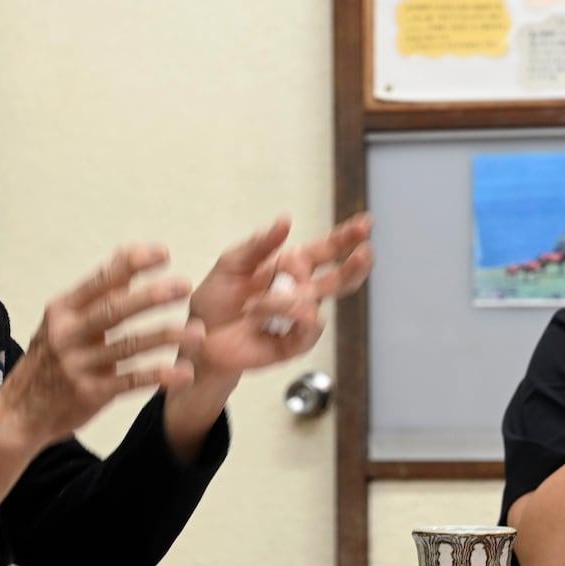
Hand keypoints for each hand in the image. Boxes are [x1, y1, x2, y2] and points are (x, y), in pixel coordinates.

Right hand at [0, 244, 194, 448]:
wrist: (21, 412)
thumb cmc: (52, 358)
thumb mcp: (66, 321)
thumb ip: (99, 291)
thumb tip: (127, 254)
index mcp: (63, 310)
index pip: (99, 281)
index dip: (131, 265)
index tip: (162, 253)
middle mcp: (66, 334)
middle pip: (113, 310)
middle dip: (151, 296)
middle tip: (184, 285)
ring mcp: (77, 365)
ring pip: (127, 346)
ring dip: (166, 337)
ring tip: (198, 333)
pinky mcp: (89, 393)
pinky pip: (130, 382)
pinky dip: (159, 377)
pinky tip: (184, 373)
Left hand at [187, 213, 373, 376]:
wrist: (199, 338)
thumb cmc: (215, 301)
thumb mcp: (232, 264)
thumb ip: (259, 244)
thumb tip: (286, 221)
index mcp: (291, 268)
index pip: (326, 250)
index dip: (346, 237)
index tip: (365, 223)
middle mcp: (301, 292)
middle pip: (341, 279)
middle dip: (356, 265)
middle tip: (364, 252)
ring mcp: (300, 320)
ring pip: (314, 302)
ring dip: (283, 299)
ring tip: (253, 305)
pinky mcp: (295, 344)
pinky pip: (309, 326)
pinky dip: (285, 316)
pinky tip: (263, 317)